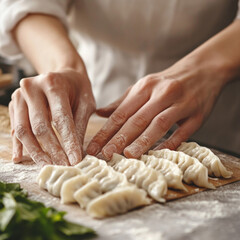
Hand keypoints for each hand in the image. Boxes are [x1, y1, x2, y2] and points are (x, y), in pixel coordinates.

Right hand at [9, 69, 94, 164]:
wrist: (63, 75)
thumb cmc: (78, 89)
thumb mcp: (86, 103)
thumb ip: (80, 125)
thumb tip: (76, 152)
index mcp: (53, 84)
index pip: (61, 119)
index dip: (68, 142)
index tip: (75, 160)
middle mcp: (32, 88)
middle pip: (40, 127)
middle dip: (52, 150)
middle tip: (63, 166)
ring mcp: (20, 96)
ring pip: (23, 130)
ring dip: (36, 152)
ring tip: (48, 166)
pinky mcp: (14, 104)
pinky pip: (15, 128)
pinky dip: (19, 144)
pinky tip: (21, 158)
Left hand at [87, 56, 226, 158]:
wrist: (203, 69)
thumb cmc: (168, 82)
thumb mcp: (144, 86)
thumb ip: (122, 101)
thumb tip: (100, 113)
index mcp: (145, 87)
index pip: (121, 113)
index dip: (106, 131)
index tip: (94, 147)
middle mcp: (161, 93)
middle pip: (137, 119)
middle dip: (119, 138)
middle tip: (105, 154)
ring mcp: (180, 104)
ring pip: (159, 124)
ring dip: (143, 141)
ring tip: (128, 155)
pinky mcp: (197, 114)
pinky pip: (183, 130)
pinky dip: (171, 142)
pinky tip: (159, 153)